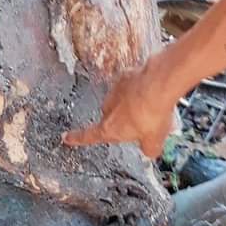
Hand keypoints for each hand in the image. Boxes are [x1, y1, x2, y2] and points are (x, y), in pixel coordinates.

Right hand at [63, 61, 177, 158]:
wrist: (158, 85)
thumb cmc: (152, 114)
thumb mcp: (154, 142)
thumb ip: (149, 149)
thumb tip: (150, 150)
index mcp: (110, 129)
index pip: (89, 136)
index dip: (77, 138)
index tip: (66, 137)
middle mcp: (108, 109)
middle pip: (113, 118)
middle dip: (126, 120)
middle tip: (146, 122)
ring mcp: (114, 91)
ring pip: (122, 100)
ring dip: (134, 103)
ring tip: (154, 107)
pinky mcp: (124, 76)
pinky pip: (130, 85)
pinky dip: (140, 89)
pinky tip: (154, 92)